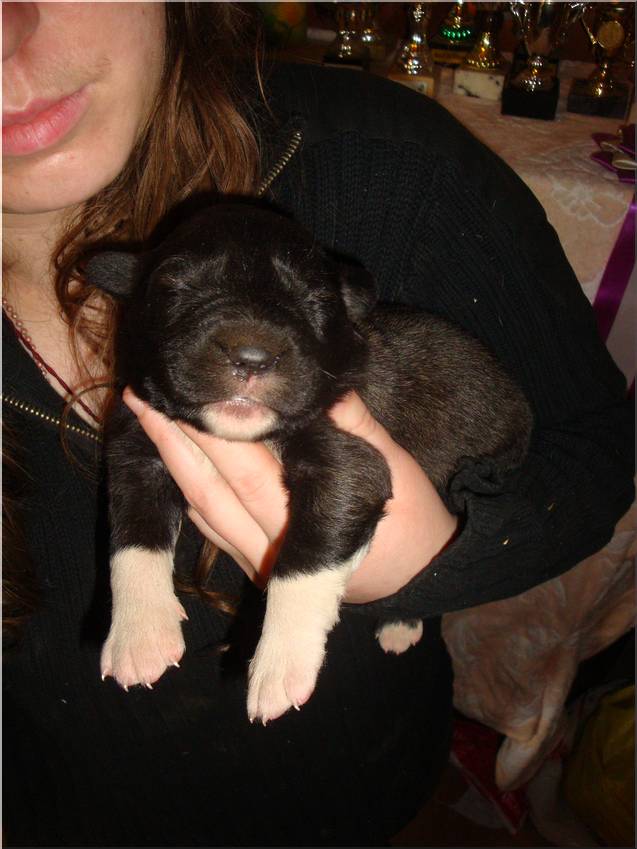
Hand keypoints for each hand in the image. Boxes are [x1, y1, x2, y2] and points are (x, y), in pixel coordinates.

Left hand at [123, 389, 457, 602]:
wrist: (420, 576)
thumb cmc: (413, 520)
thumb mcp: (396, 467)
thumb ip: (358, 426)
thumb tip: (322, 387)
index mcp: (309, 521)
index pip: (245, 472)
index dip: (208, 436)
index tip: (182, 396)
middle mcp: (274, 547)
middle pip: (209, 492)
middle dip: (172, 445)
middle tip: (141, 400)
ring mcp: (262, 562)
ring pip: (203, 514)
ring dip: (174, 468)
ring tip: (150, 424)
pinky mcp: (259, 565)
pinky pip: (212, 530)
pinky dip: (190, 495)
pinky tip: (177, 463)